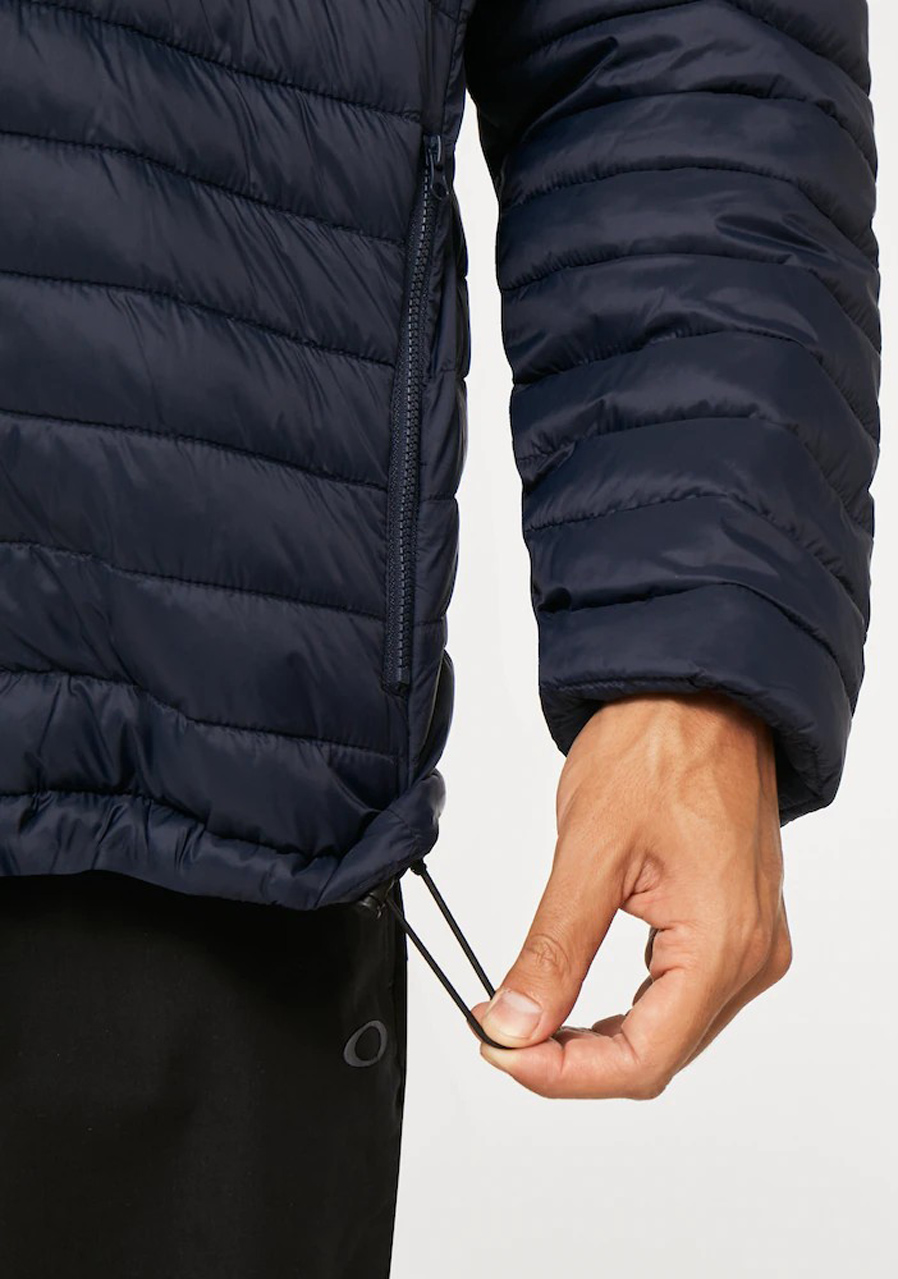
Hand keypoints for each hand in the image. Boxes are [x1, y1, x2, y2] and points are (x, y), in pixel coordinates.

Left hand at [472, 692, 791, 1098]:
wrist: (696, 691)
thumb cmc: (659, 746)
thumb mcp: (590, 850)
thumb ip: (553, 949)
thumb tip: (516, 1023)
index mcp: (723, 942)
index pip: (643, 1059)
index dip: (563, 1074)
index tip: (500, 1051)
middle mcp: (750, 956)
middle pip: (657, 1056)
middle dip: (571, 1059)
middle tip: (501, 1033)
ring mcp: (749, 942)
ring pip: (667, 1033)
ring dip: (595, 1039)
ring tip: (527, 1017)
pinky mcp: (735, 926)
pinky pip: (680, 996)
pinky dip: (624, 1008)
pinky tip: (575, 996)